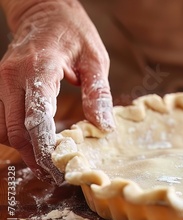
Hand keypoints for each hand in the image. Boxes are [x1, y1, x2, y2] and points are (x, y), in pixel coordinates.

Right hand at [0, 0, 114, 182]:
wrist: (45, 9)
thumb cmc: (74, 32)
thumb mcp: (95, 59)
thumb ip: (98, 93)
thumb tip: (103, 127)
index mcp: (38, 69)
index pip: (36, 118)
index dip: (45, 148)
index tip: (60, 167)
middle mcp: (12, 76)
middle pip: (15, 129)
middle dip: (34, 155)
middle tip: (56, 173)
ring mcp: (1, 80)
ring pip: (3, 128)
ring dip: (22, 148)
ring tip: (48, 162)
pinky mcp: (0, 84)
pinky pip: (2, 119)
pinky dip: (16, 135)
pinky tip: (35, 143)